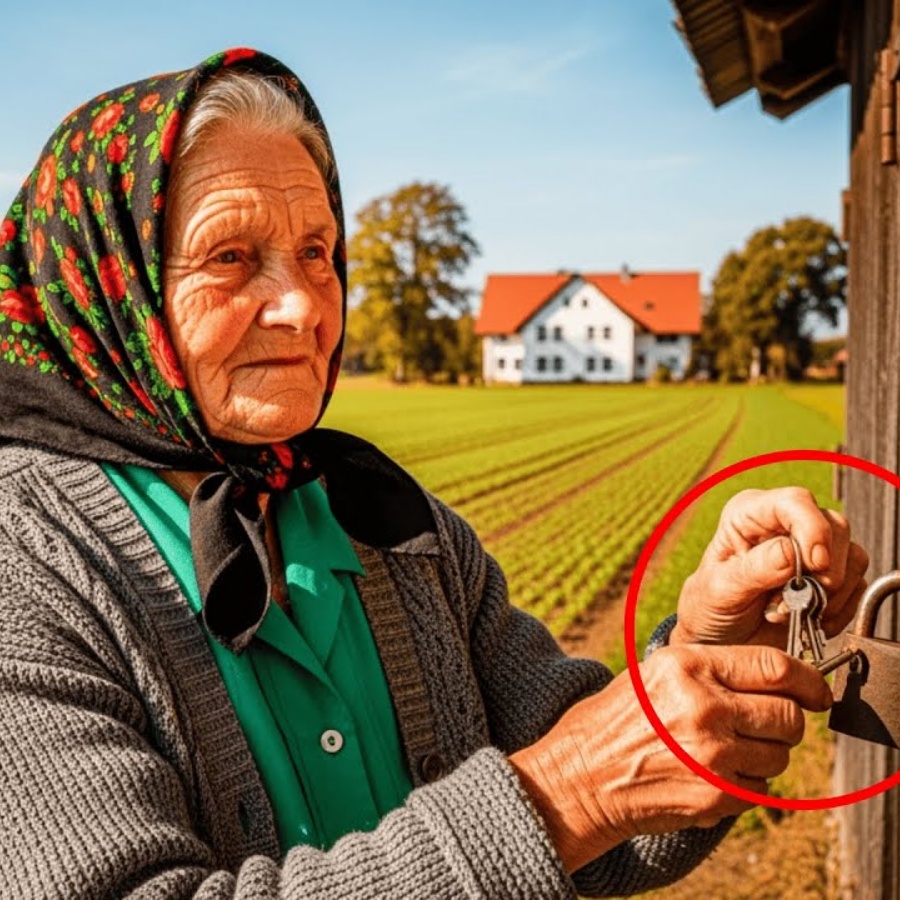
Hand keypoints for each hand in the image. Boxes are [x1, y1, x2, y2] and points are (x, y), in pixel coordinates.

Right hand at [510, 643, 830, 872]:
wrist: (581, 774)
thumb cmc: (618, 718)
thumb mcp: (658, 671)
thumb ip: (714, 669)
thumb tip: (778, 677)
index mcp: (689, 666)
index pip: (776, 668)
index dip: (809, 680)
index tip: (816, 690)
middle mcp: (704, 707)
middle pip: (788, 715)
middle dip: (787, 720)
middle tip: (767, 722)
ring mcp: (712, 755)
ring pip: (780, 755)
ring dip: (766, 754)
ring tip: (728, 748)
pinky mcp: (715, 795)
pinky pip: (762, 789)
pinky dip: (748, 783)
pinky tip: (712, 772)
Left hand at [672, 487, 868, 647]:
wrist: (721, 643)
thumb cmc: (710, 609)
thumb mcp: (719, 590)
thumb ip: (753, 569)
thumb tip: (791, 553)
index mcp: (750, 515)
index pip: (795, 502)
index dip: (812, 528)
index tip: (815, 563)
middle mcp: (785, 525)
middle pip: (834, 526)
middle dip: (823, 570)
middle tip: (796, 601)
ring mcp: (811, 550)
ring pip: (852, 556)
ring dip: (829, 593)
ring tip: (792, 613)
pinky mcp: (831, 577)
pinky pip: (858, 586)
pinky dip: (839, 609)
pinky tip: (809, 620)